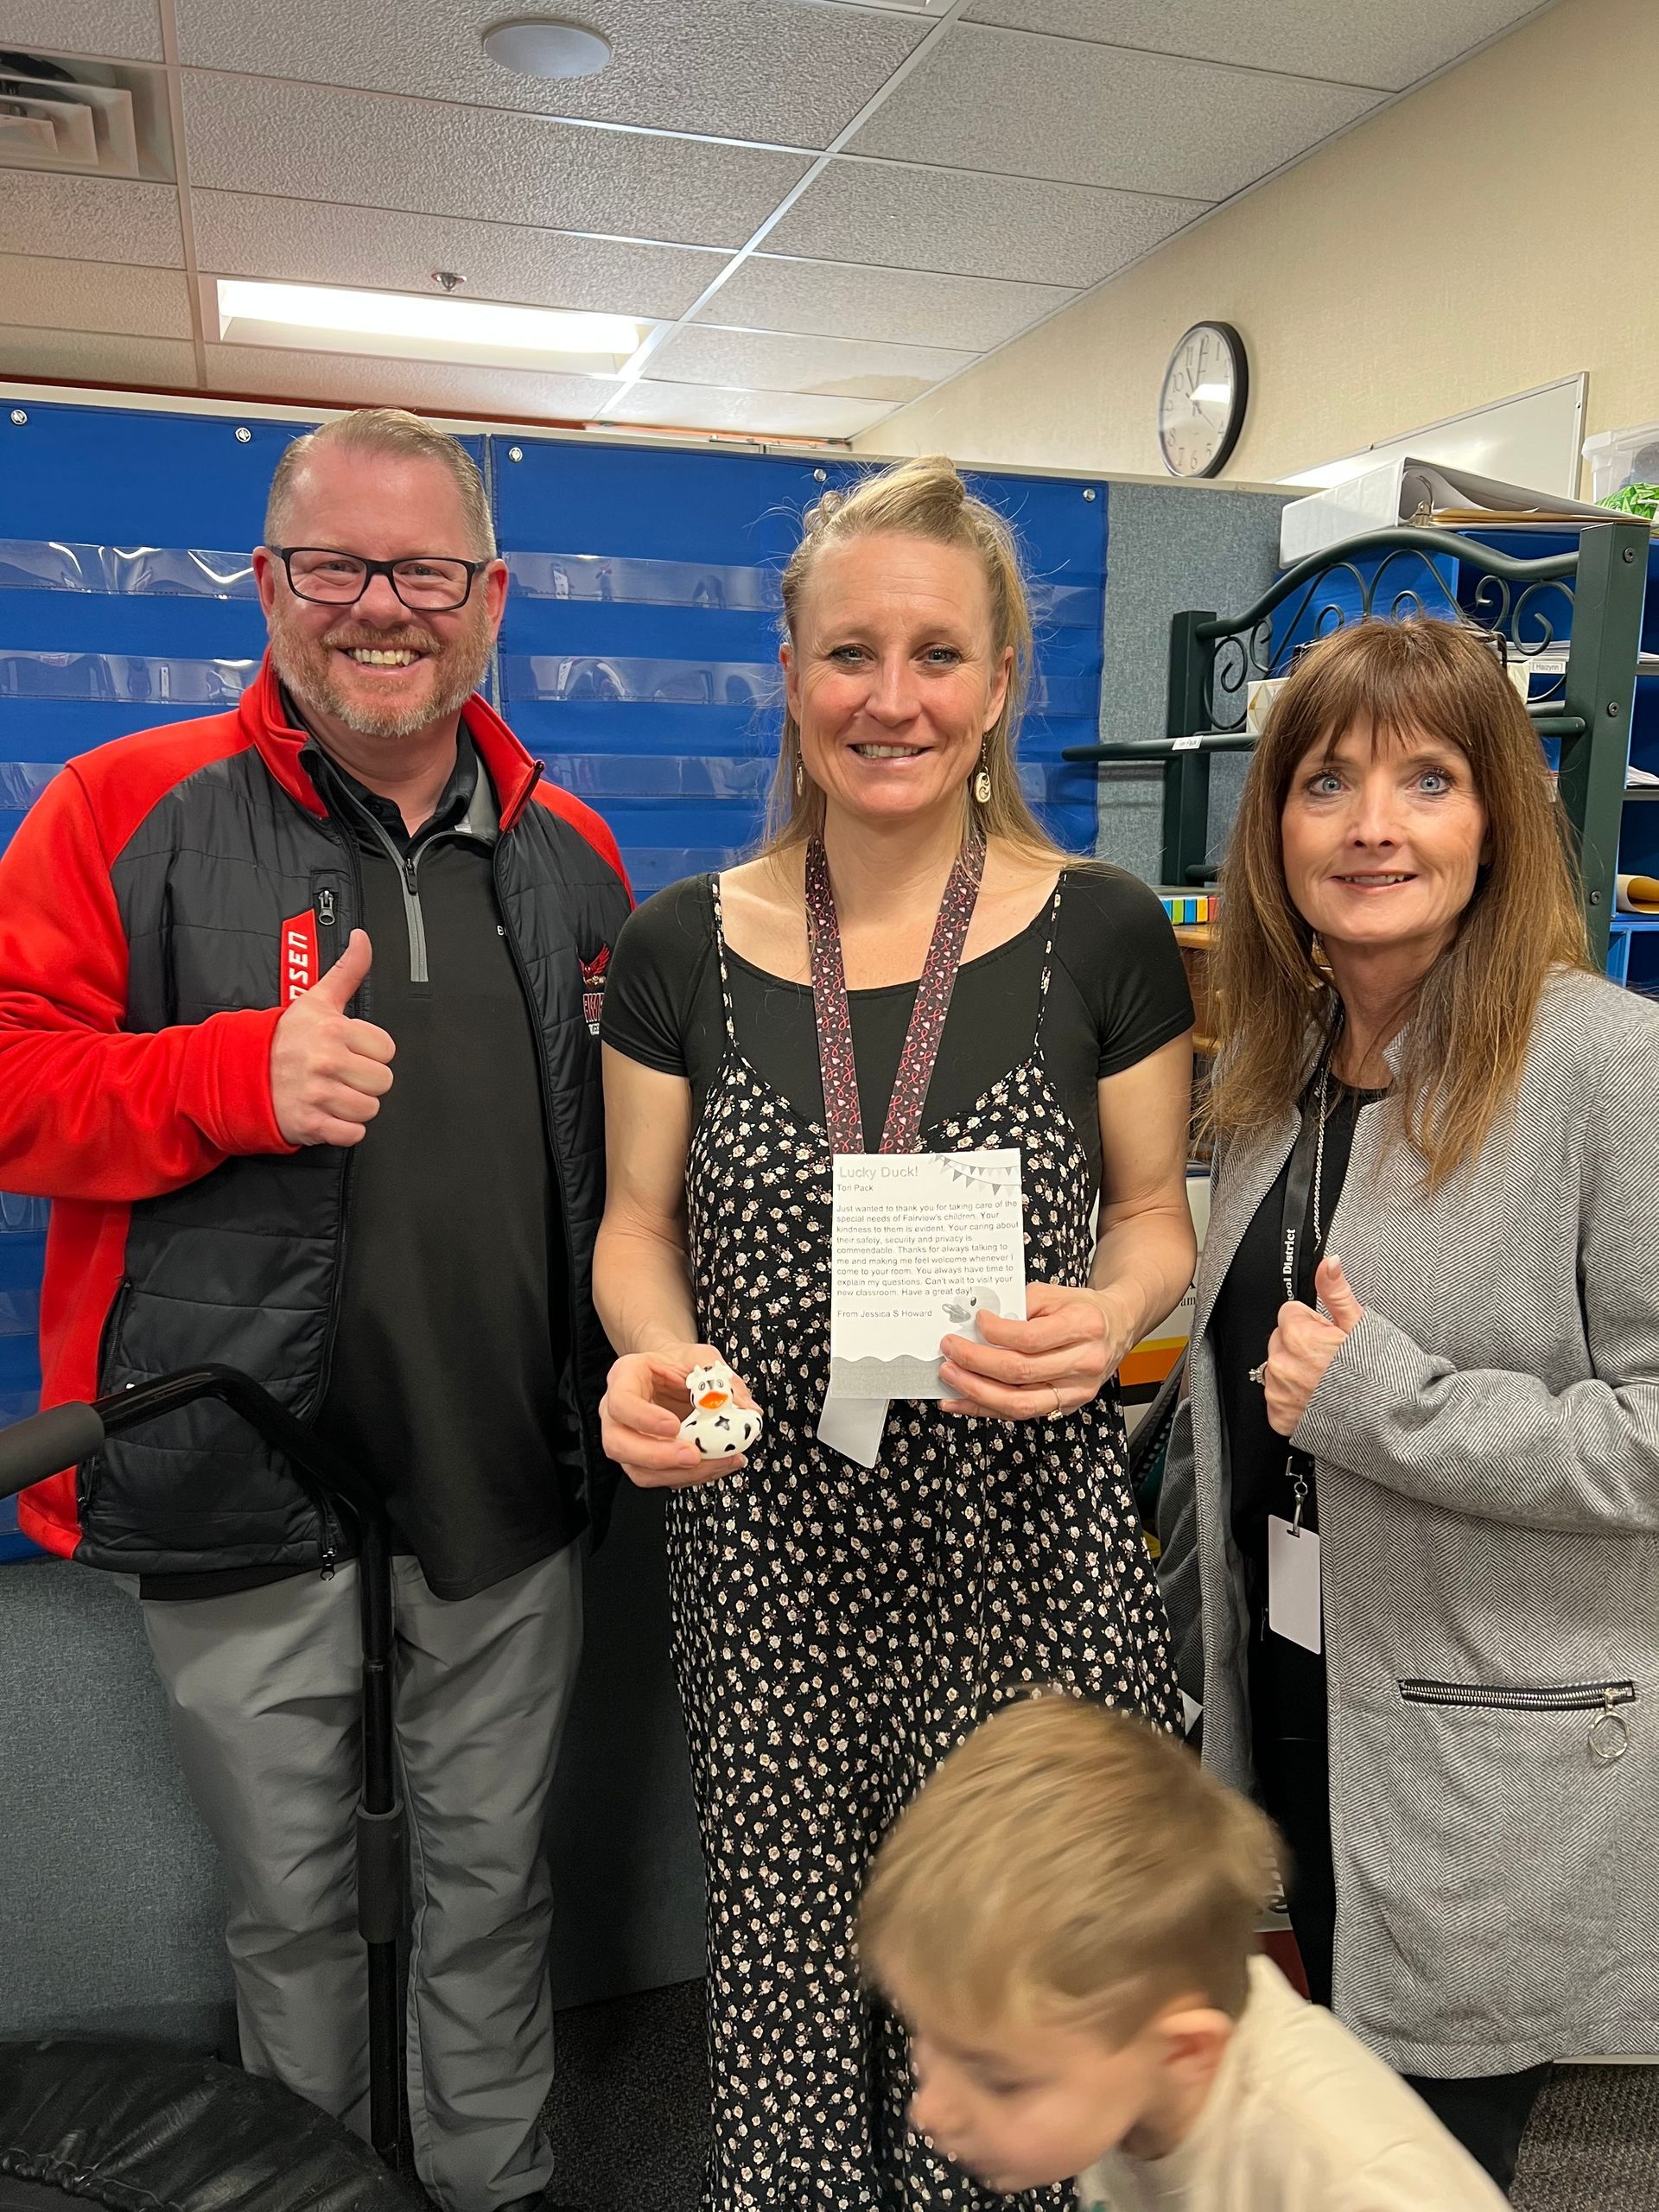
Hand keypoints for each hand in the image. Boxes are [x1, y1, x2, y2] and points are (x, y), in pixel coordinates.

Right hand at [270, 930, 395, 1146]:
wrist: (238, 1072)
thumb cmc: (283, 1038)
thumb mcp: (316, 1000)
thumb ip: (347, 970)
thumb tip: (363, 938)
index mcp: (332, 1031)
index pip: (386, 1049)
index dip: (371, 1052)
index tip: (351, 1050)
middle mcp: (325, 1062)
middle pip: (383, 1081)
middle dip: (365, 1080)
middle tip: (341, 1074)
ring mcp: (316, 1094)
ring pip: (370, 1109)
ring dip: (354, 1106)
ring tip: (333, 1093)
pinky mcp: (309, 1124)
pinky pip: (352, 1134)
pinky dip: (343, 1130)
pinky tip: (327, 1113)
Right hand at [601, 1341, 757, 1488]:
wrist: (671, 1374)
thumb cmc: (679, 1364)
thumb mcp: (702, 1358)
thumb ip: (722, 1378)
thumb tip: (746, 1409)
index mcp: (624, 1378)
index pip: (621, 1402)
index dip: (645, 1419)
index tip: (674, 1426)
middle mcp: (617, 1413)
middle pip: (619, 1445)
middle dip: (658, 1457)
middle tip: (693, 1456)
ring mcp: (626, 1440)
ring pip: (639, 1470)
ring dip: (680, 1473)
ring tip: (718, 1462)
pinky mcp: (643, 1461)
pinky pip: (660, 1478)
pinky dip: (691, 1477)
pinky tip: (718, 1465)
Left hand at [938, 1282, 1132, 1421]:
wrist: (1117, 1327)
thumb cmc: (1083, 1309)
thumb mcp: (1054, 1294)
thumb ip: (1018, 1305)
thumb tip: (977, 1324)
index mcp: (1084, 1326)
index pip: (1031, 1338)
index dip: (997, 1333)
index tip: (976, 1322)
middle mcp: (1084, 1362)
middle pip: (1021, 1372)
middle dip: (976, 1362)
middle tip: (950, 1350)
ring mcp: (1077, 1390)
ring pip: (1019, 1403)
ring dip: (976, 1392)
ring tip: (949, 1377)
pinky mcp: (1066, 1406)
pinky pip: (1020, 1414)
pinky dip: (985, 1409)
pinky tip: (961, 1401)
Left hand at [1263, 1257, 1363, 1437]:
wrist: (1386, 1421)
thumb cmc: (1377, 1374)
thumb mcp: (1359, 1325)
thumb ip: (1336, 1291)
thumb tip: (1328, 1262)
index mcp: (1297, 1336)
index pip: (1290, 1313)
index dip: (1313, 1323)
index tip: (1329, 1336)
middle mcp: (1282, 1364)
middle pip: (1282, 1340)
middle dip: (1302, 1345)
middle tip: (1331, 1360)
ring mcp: (1279, 1392)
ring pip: (1278, 1368)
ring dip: (1296, 1371)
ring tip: (1327, 1381)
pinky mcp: (1280, 1416)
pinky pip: (1278, 1398)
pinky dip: (1294, 1399)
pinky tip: (1318, 1399)